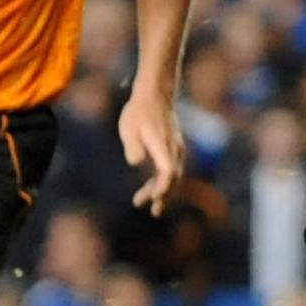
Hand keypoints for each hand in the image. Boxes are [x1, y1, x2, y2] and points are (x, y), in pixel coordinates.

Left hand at [118, 89, 183, 214]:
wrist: (155, 94)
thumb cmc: (139, 111)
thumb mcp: (129, 127)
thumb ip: (133, 146)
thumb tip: (136, 162)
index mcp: (163, 146)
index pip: (167, 172)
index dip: (162, 188)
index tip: (153, 198)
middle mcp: (173, 149)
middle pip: (172, 179)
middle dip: (163, 196)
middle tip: (153, 212)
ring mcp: (176, 148)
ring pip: (173, 175)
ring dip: (164, 191)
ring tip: (154, 207)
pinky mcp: (174, 147)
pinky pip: (172, 169)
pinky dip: (165, 181)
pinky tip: (154, 187)